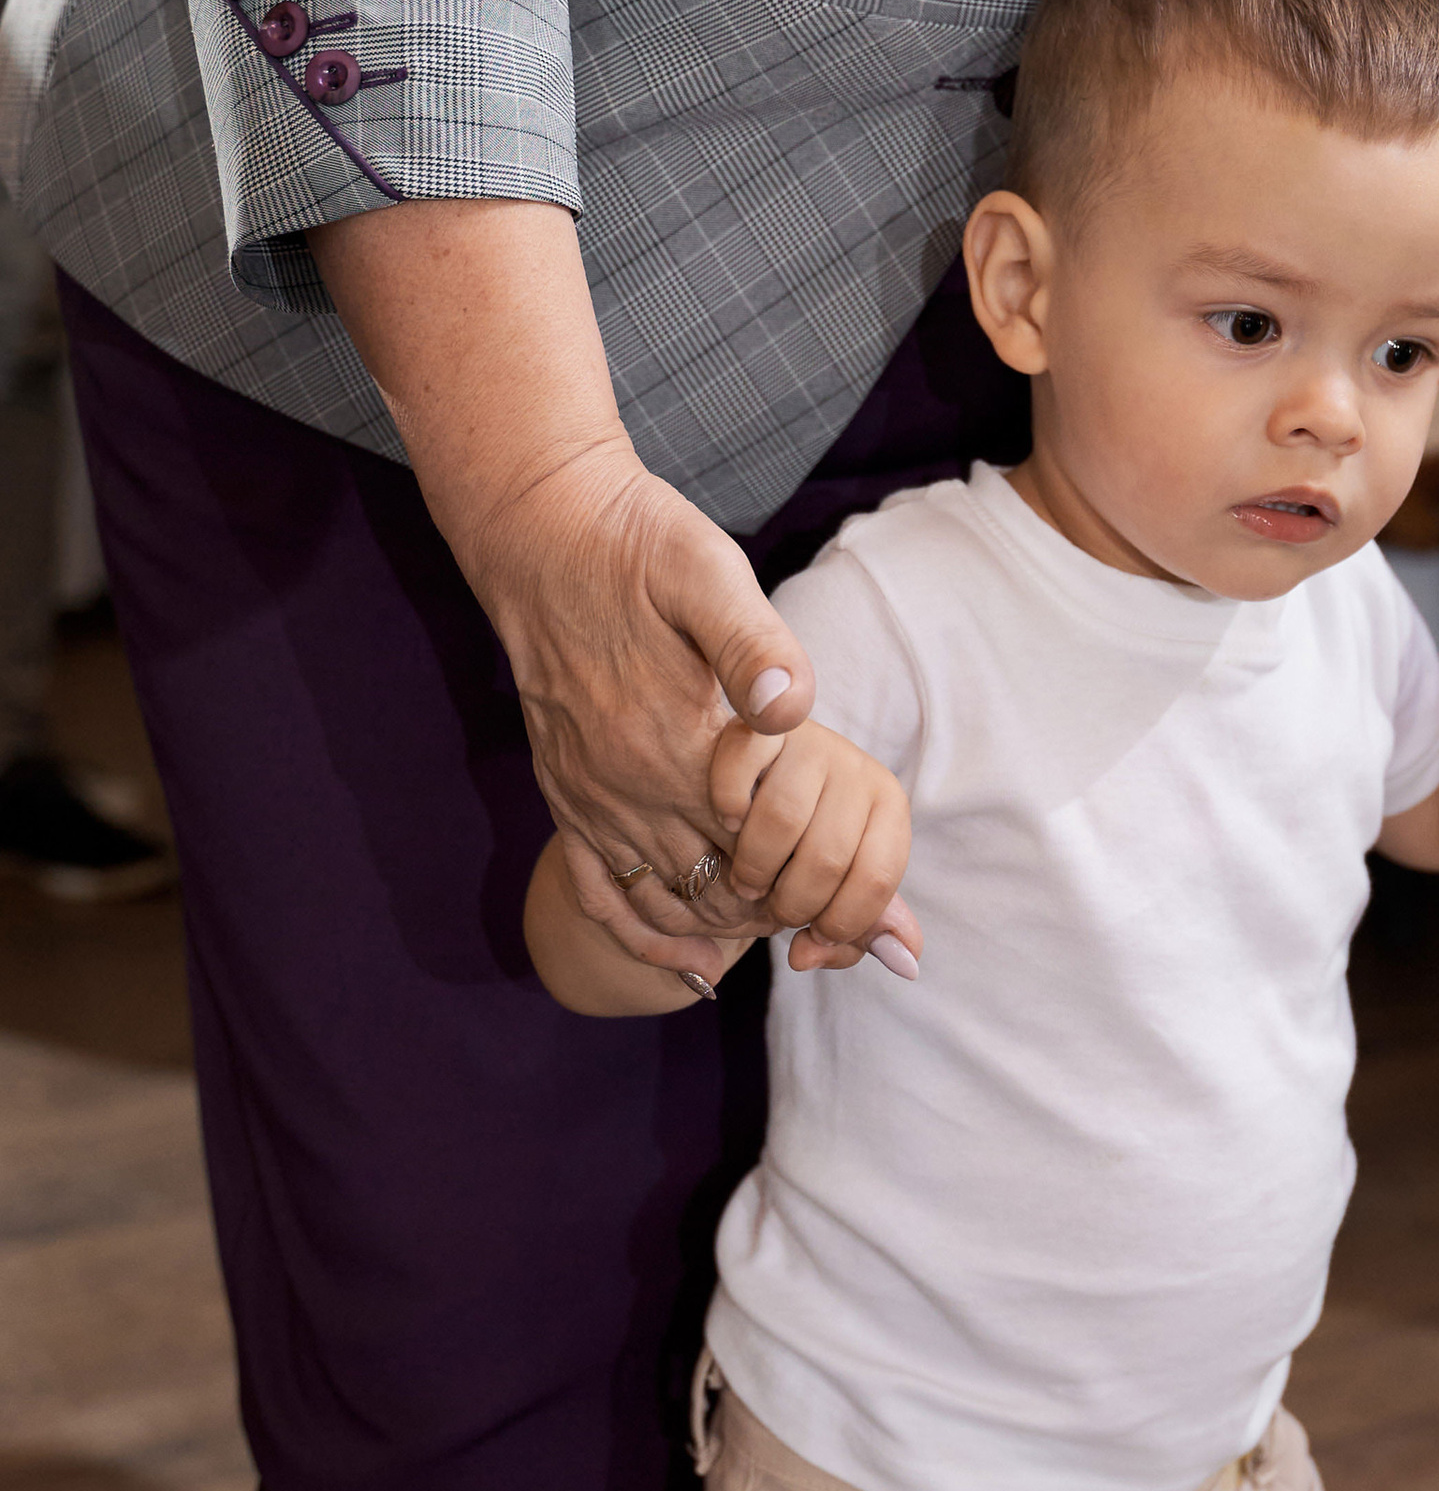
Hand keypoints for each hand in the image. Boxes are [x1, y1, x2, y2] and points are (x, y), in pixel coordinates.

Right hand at [460, 444, 819, 954]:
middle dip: (774, 911)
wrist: (540, 533)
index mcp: (676, 746)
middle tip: (822, 914)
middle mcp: (627, 788)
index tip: (846, 886)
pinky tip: (691, 958)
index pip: (758, 853)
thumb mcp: (706, 574)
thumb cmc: (637, 547)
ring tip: (772, 923)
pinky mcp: (563, 796)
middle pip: (718, 891)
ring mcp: (589, 799)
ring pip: (664, 904)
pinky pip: (598, 894)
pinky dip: (643, 938)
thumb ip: (754, 644)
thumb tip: (791, 708)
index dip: (808, 880)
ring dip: (720, 925)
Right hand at [708, 718, 919, 975]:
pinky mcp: (759, 730)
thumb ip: (869, 927)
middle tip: (771, 910)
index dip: (842, 922)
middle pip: (829, 857)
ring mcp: (810, 743)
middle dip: (793, 903)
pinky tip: (728, 825)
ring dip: (756, 868)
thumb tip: (906, 965)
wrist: (761, 778)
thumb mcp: (842, 884)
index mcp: (890, 808)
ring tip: (747, 882)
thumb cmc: (805, 843)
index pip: (878, 880)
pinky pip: (739, 773)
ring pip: (781, 820)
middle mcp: (858, 769)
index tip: (812, 937)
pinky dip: (728, 808)